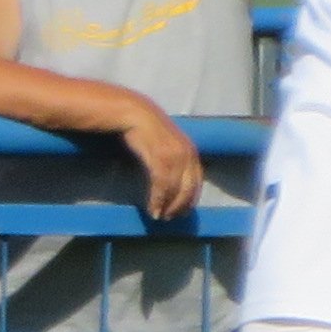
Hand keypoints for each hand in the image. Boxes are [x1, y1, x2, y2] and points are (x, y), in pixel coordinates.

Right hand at [116, 98, 204, 223]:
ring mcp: (174, 156)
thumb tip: (174, 180)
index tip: (181, 212)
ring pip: (174, 189)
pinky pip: (161, 185)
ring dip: (167, 206)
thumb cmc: (147, 129)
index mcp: (191, 151)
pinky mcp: (160, 158)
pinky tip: (152, 208)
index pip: (196, 182)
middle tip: (170, 218)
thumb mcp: (167, 144)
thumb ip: (174, 159)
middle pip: (188, 188)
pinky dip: (157, 199)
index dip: (190, 199)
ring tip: (159, 217)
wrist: (134, 113)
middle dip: (179, 206)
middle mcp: (187, 154)